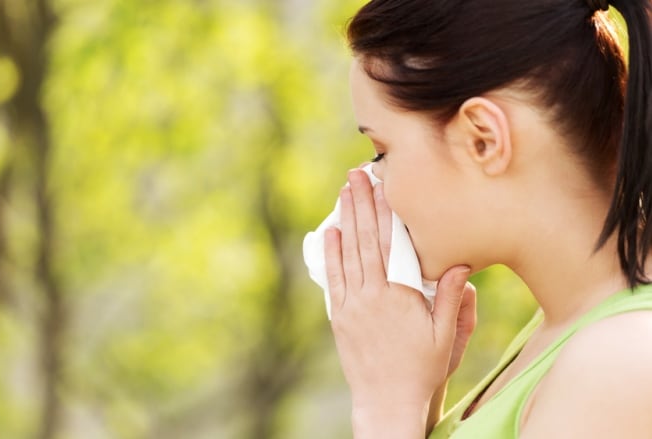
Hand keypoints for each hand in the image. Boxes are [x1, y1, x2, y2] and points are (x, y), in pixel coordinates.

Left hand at [324, 169, 473, 432]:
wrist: (386, 402)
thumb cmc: (422, 370)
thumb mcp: (445, 337)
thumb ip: (452, 300)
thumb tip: (460, 264)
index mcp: (399, 297)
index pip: (392, 244)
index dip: (387, 212)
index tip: (384, 185)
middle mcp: (371, 296)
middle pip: (365, 240)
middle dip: (362, 204)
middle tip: (356, 174)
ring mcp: (351, 305)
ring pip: (347, 253)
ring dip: (346, 220)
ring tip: (344, 192)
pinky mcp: (338, 316)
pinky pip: (333, 277)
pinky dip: (332, 252)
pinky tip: (331, 231)